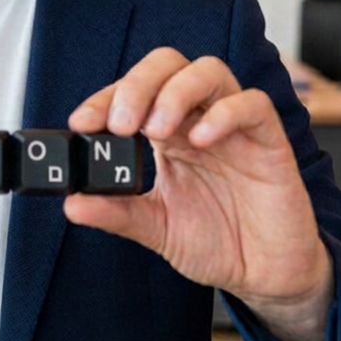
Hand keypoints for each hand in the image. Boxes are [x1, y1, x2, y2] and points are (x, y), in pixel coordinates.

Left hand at [64, 48, 331, 340]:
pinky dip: (225, 114)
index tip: (82, 123)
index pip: (133, 92)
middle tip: (120, 124)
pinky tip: (201, 140)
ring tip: (157, 130)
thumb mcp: (156, 228)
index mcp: (168, 132)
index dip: (104, 98)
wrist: (265, 275)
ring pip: (208, 70)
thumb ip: (118, 213)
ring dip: (176, 92)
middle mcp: (198, 119)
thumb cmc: (216, 242)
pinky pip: (253, 105)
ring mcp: (234, 127)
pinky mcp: (269, 141)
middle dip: (137, 85)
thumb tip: (72, 204)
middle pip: (167, 65)